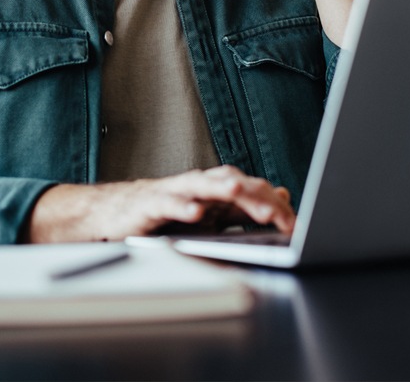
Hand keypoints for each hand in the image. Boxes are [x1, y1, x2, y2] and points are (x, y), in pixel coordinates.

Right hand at [25, 165, 295, 242]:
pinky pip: (168, 203)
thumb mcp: (211, 216)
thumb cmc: (166, 214)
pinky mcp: (151, 203)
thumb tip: (281, 196)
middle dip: (255, 198)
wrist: (116, 213)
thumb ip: (244, 208)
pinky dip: (182, 206)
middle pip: (232, 184)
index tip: (293, 225)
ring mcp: (175, 192)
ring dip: (221, 188)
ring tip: (237, 193)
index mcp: (216, 190)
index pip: (251, 192)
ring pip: (202, 185)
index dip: (273, 206)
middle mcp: (199, 185)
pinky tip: (194, 212)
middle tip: (277, 214)